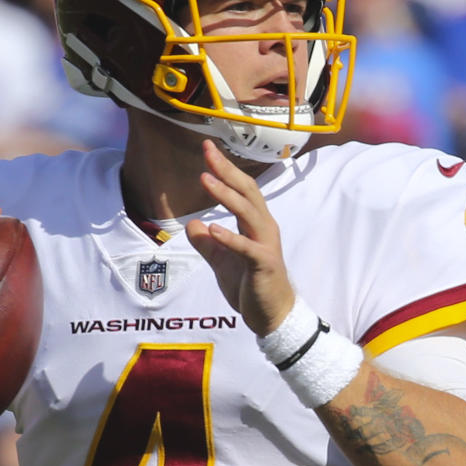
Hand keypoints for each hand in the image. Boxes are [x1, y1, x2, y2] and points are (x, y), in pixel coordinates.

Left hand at [186, 140, 294, 336]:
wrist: (272, 317)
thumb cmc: (251, 287)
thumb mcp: (222, 262)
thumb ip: (207, 244)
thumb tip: (193, 224)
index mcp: (255, 224)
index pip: (241, 190)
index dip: (225, 169)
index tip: (207, 148)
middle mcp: (264, 228)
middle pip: (247, 192)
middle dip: (227, 170)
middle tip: (207, 152)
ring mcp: (265, 246)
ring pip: (248, 213)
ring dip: (226, 196)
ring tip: (205, 180)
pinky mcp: (264, 265)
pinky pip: (247, 249)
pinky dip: (230, 238)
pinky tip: (213, 229)